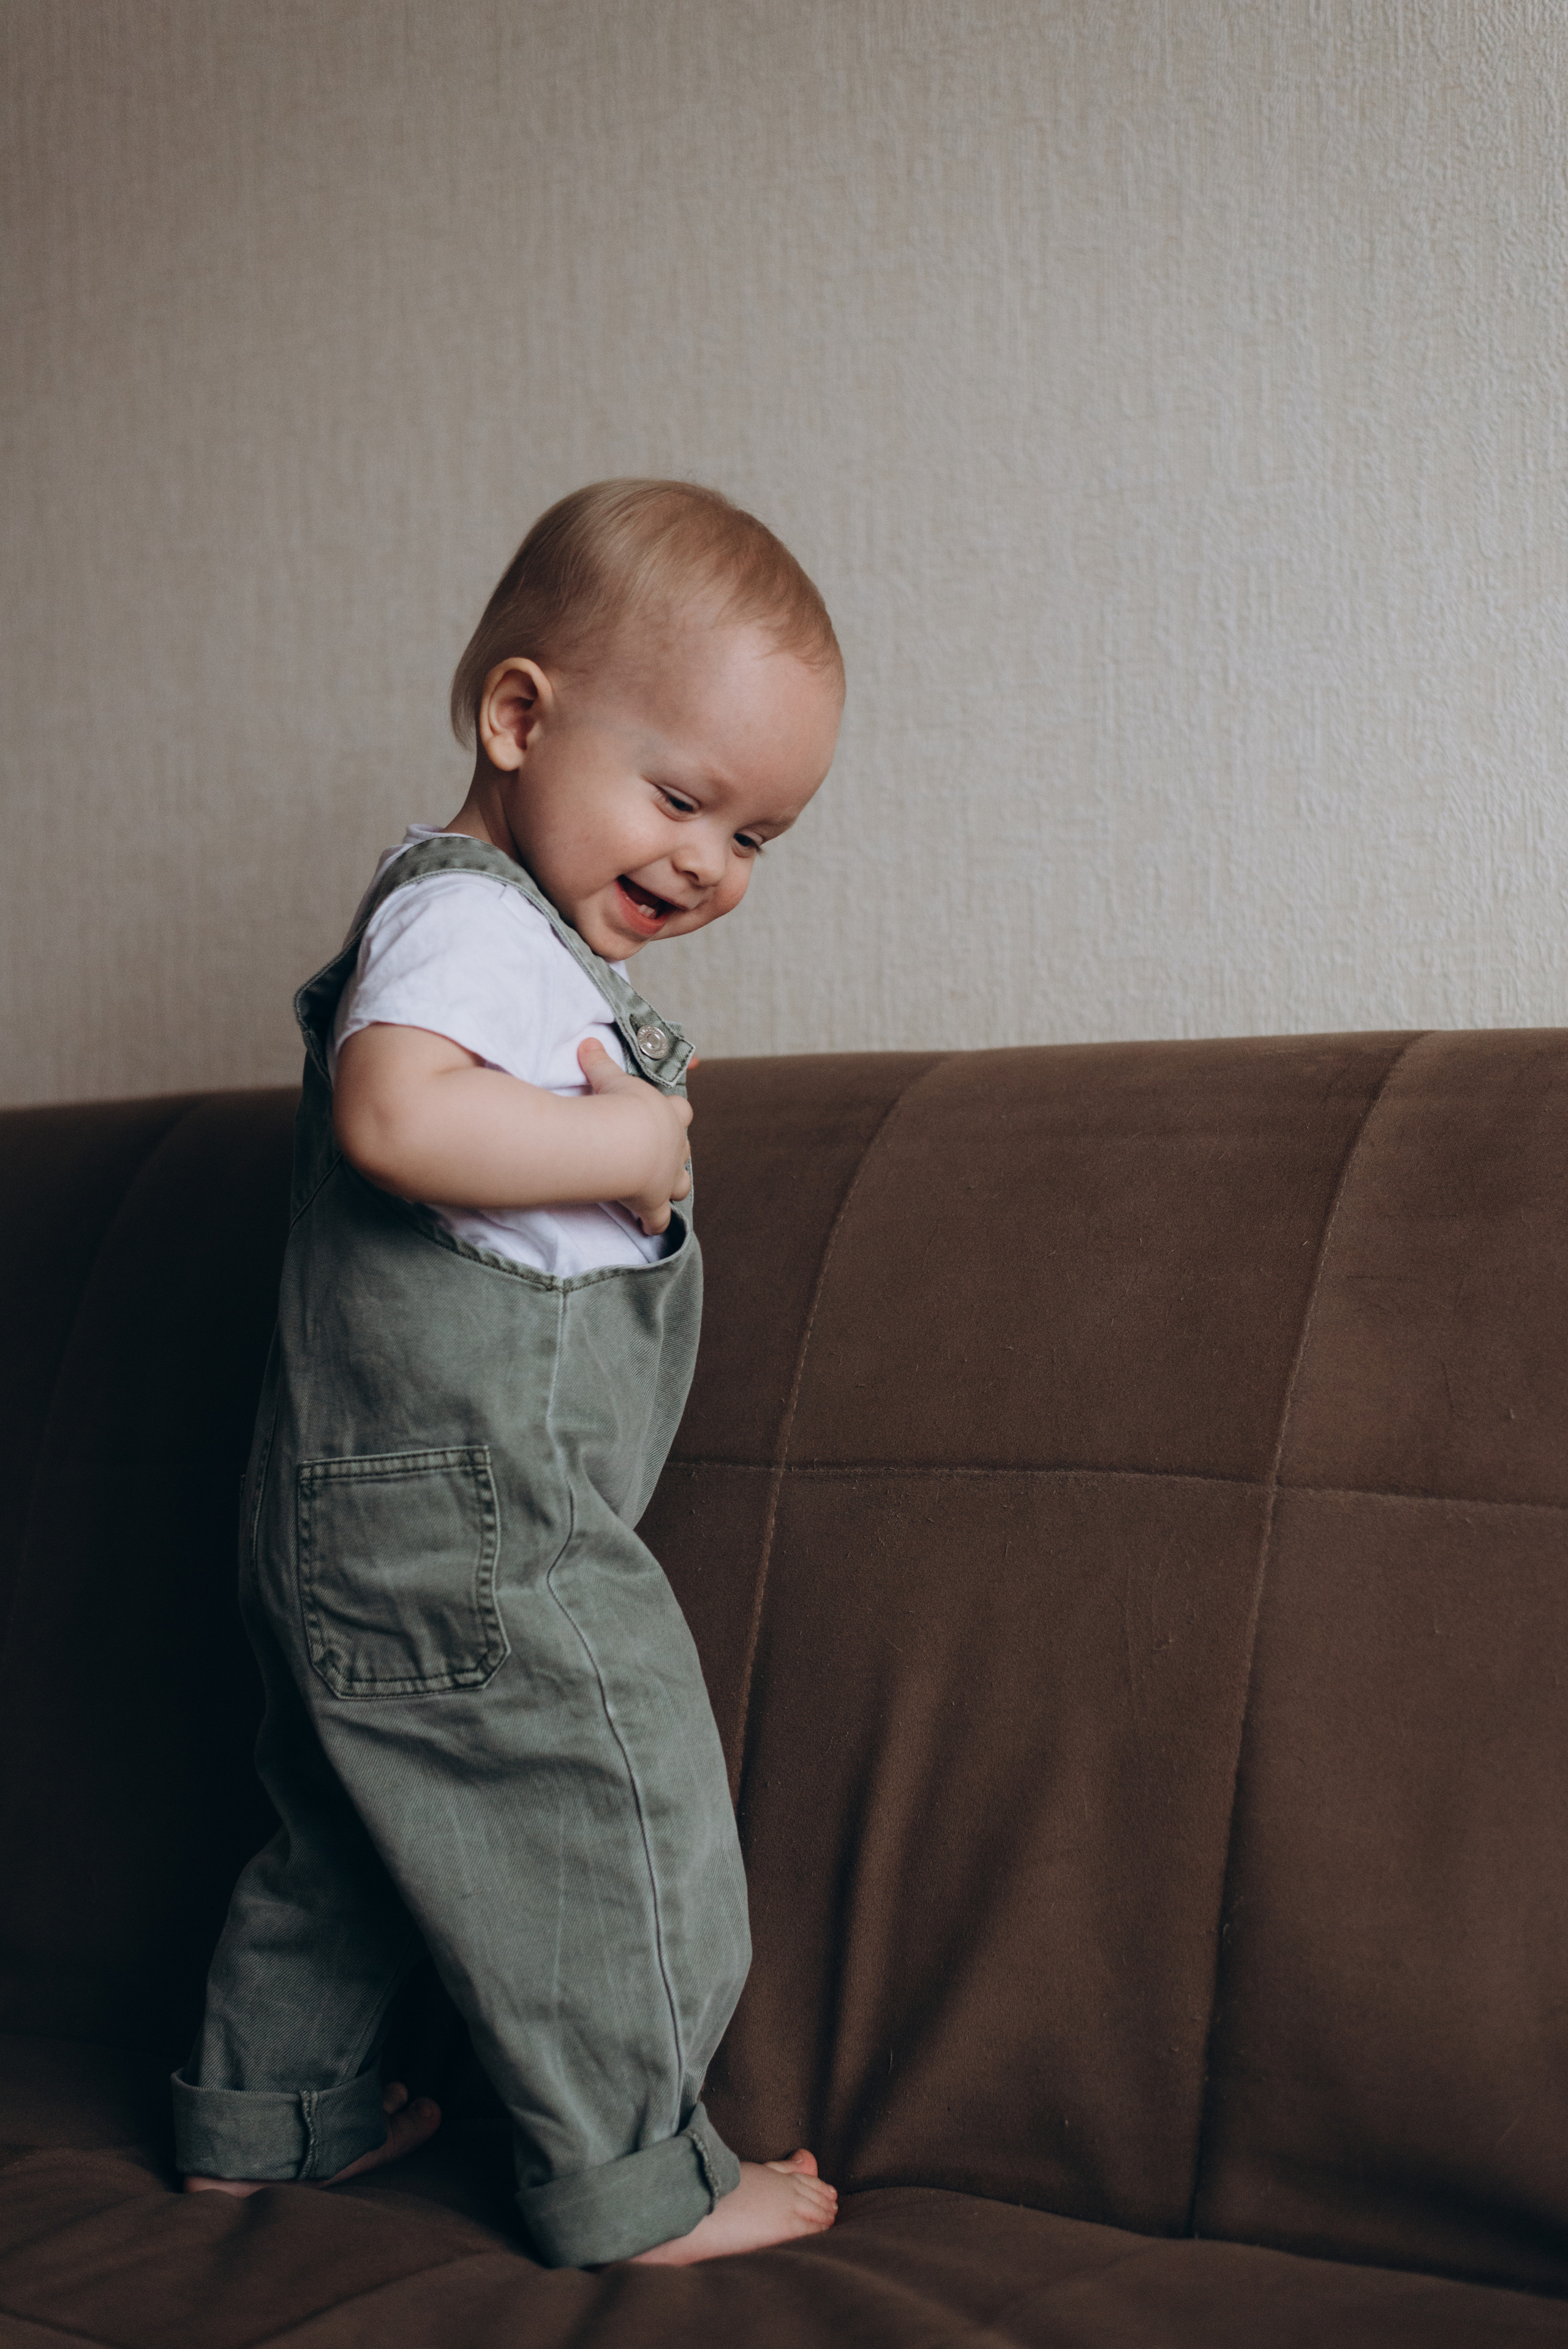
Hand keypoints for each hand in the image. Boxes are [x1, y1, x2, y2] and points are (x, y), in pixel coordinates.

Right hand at [577, 1038, 692, 1234]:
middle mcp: (675, 1147)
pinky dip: (654, 1224)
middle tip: (658, 1154)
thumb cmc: (620, 1107)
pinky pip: (658, 1219)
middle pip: (685, 1149)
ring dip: (673, 1185)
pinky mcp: (654, 1201)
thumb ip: (600, 1062)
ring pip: (681, 1184)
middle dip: (675, 1151)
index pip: (681, 1112)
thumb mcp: (610, 1080)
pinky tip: (648, 1227)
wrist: (622, 1142)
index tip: (666, 1116)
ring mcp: (668, 1176)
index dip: (674, 1114)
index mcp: (669, 1115)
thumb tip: (587, 1042)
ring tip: (660, 1189)